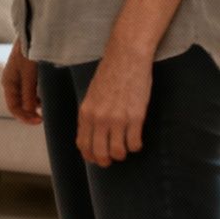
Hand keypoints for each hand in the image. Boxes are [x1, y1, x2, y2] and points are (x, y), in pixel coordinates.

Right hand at [1, 39, 40, 125]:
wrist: (34, 31)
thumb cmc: (29, 51)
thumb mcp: (29, 74)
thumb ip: (28, 93)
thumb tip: (30, 112)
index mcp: (8, 82)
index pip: (13, 107)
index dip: (25, 117)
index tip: (40, 121)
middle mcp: (12, 81)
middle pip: (19, 104)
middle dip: (31, 112)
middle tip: (45, 117)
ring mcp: (20, 77)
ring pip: (27, 97)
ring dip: (36, 104)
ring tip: (49, 105)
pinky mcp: (29, 73)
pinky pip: (32, 89)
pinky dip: (39, 95)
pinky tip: (48, 94)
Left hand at [76, 51, 152, 166]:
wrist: (126, 58)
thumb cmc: (110, 74)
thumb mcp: (92, 95)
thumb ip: (91, 114)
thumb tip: (92, 134)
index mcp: (86, 112)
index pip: (83, 144)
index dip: (90, 155)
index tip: (96, 158)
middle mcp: (99, 118)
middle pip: (99, 153)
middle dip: (105, 160)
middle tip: (112, 159)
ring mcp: (118, 119)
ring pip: (118, 152)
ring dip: (122, 154)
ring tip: (125, 148)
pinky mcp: (136, 117)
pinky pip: (134, 143)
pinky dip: (136, 146)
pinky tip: (136, 140)